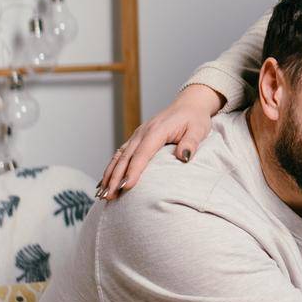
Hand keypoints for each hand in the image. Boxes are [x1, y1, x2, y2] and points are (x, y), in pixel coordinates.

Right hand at [98, 83, 223, 198]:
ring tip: (102, 193)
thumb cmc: (195, 118)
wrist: (189, 104)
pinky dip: (111, 168)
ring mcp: (137, 135)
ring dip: (109, 175)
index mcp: (157, 131)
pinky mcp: (136, 138)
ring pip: (119, 157)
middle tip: (109, 196)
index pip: (142, 154)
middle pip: (126, 158)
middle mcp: (142, 133)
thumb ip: (191, 143)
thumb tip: (184, 157)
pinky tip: (105, 181)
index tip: (126, 187)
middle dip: (115, 178)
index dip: (133, 171)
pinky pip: (121, 154)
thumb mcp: (198, 129)